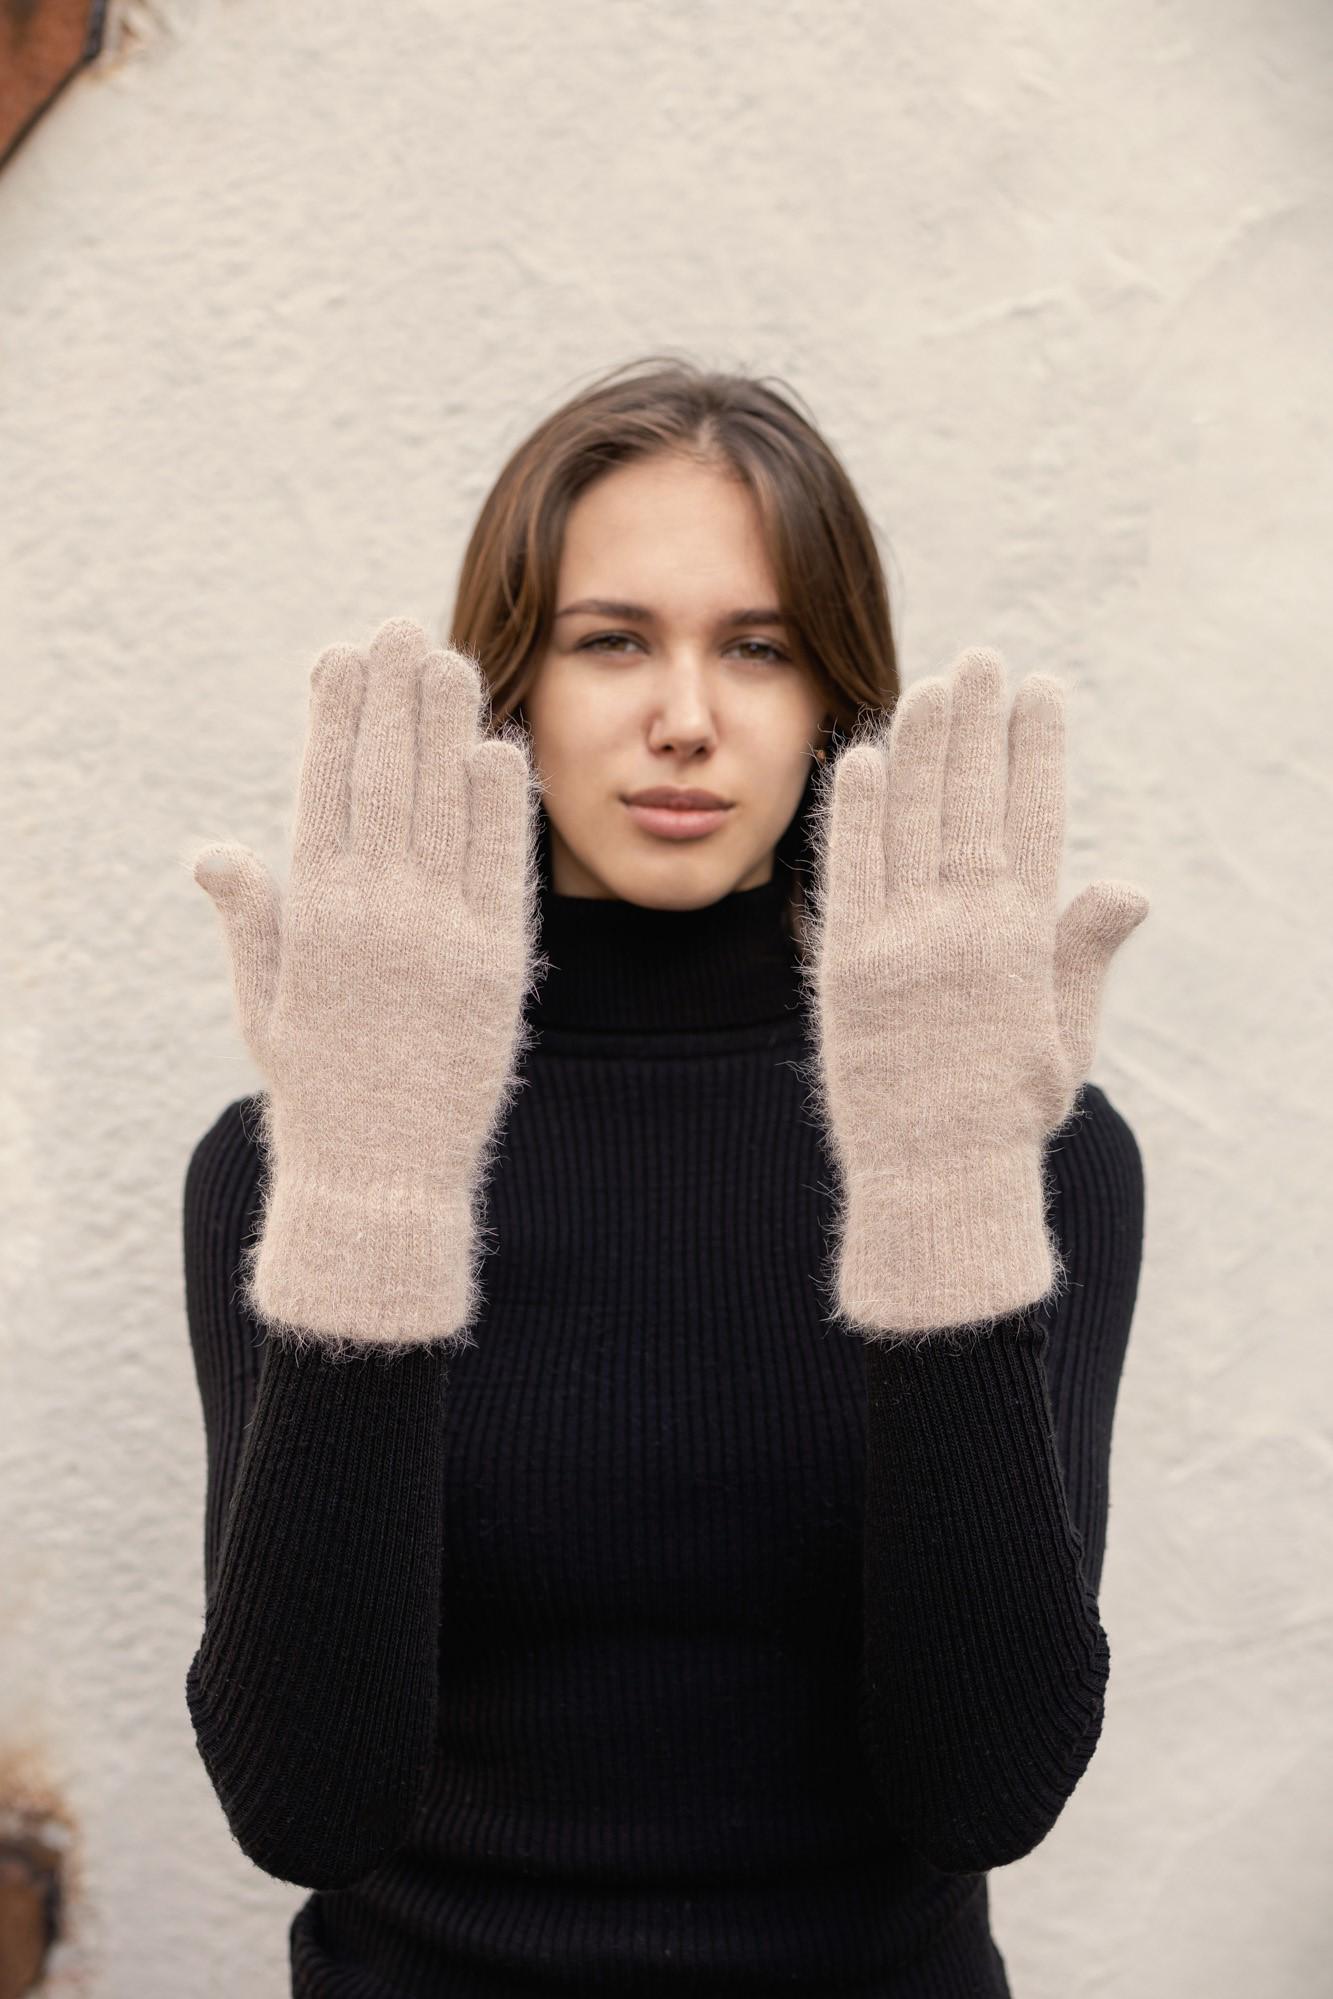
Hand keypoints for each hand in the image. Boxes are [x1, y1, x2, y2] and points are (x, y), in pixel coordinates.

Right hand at [192, 616, 545, 1350]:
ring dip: (447, 726)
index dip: (336, 716)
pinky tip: (497, 749)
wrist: (383, 1181)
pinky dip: (501, 804)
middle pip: (387, 777)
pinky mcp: (499, 964)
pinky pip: (502, 864)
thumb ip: (254, 921)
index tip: (341, 657)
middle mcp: (376, 913)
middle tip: (402, 629)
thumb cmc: (317, 1093)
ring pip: (445, 805)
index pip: (324, 789)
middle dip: (393, 696)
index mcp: (312, 917)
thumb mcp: (266, 1008)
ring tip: (449, 663)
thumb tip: (213, 851)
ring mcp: (442, 934)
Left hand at [802, 647, 1147, 1337]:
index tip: (1042, 692)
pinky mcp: (842, 966)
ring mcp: (897, 943)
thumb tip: (1125, 887)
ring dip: (917, 747)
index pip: (1032, 816)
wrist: (933, 1181)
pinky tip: (857, 757)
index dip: (1035, 748)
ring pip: (908, 823)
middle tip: (982, 661)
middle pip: (968, 800)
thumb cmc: (1006, 1114)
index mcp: (1024, 940)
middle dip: (977, 724)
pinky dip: (851, 812)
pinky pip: (845, 872)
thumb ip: (1082, 956)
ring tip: (929, 689)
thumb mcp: (1064, 1038)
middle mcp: (961, 929)